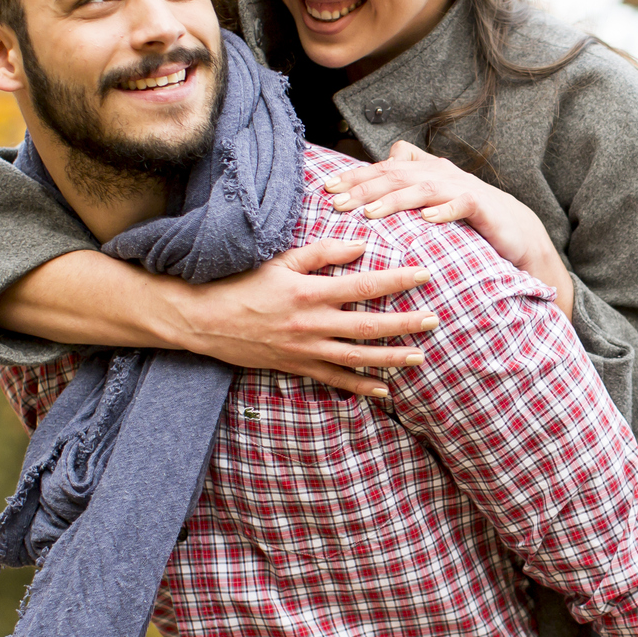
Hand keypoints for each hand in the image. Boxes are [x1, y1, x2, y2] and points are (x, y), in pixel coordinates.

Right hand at [172, 237, 439, 397]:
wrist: (203, 319)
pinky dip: (360, 387)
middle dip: (405, 324)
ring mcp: (305, 349)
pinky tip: (384, 390)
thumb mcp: (280, 260)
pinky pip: (334, 380)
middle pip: (368, 326)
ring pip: (357, 357)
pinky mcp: (296, 366)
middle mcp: (312, 324)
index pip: (364, 285)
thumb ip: (322, 252)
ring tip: (420, 357)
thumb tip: (361, 246)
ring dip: (391, 358)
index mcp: (310, 292)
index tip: (425, 274)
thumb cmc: (241, 283)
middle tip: (435, 320)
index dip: (397, 280)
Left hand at [322, 141, 576, 318]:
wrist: (516, 231)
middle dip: (364, 187)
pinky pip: (461, 203)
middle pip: (396, 174)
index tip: (327, 188)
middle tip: (336, 203)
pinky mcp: (482, 206)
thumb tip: (374, 179)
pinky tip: (426, 219)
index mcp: (427, 170)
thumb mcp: (435, 198)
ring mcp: (461, 188)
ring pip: (422, 187)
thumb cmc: (470, 217)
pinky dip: (443, 210)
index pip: (385, 166)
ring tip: (370, 214)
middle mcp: (441, 173)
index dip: (356, 175)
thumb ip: (407, 185)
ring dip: (394, 200)